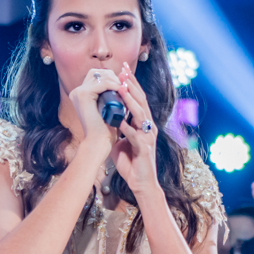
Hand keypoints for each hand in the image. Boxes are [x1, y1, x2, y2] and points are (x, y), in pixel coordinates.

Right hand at [65, 67, 122, 158]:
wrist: (99, 142)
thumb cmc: (106, 128)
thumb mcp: (108, 108)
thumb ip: (111, 95)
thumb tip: (124, 82)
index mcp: (80, 94)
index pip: (97, 76)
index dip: (112, 77)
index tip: (125, 84)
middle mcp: (77, 92)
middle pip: (98, 72)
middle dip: (114, 77)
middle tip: (125, 87)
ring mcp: (78, 92)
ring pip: (101, 76)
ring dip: (116, 81)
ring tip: (125, 91)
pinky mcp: (83, 95)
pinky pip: (103, 83)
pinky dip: (114, 85)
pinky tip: (122, 91)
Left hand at [106, 63, 162, 201]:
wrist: (140, 184)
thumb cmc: (131, 163)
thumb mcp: (121, 141)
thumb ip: (116, 128)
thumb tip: (106, 117)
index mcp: (142, 124)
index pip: (137, 99)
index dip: (131, 84)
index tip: (122, 70)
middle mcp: (147, 127)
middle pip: (141, 101)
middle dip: (132, 85)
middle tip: (123, 70)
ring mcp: (148, 138)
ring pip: (141, 115)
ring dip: (131, 101)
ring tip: (121, 88)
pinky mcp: (145, 150)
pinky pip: (136, 136)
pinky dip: (128, 128)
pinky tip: (120, 120)